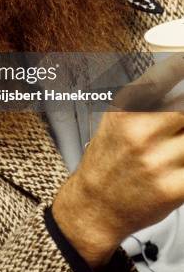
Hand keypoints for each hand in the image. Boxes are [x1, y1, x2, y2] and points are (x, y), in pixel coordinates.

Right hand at [52, 54, 183, 266]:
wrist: (95, 205)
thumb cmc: (109, 157)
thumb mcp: (116, 118)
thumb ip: (147, 99)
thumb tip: (182, 83)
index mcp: (125, 109)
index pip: (163, 77)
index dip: (181, 66)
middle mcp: (140, 131)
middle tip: (182, 119)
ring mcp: (157, 161)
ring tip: (178, 139)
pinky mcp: (173, 189)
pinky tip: (182, 157)